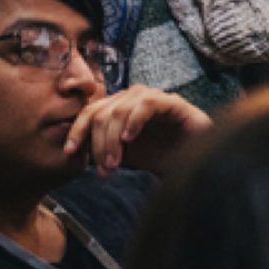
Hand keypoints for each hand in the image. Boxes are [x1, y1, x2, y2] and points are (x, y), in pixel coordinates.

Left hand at [64, 84, 210, 176]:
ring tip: (115, 165)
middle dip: (97, 144)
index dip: (77, 130)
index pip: (90, 112)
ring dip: (112, 141)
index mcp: (119, 107)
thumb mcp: (125, 156)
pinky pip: (145, 105)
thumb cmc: (162, 157)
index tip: (69, 153)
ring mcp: (153, 98)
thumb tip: (74, 152)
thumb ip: (102, 150)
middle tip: (104, 171)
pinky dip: (134, 122)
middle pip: (101, 114)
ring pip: (118, 111)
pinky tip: (131, 140)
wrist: (198, 162)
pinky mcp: (172, 102)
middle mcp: (133, 98)